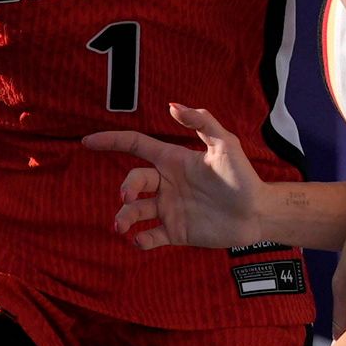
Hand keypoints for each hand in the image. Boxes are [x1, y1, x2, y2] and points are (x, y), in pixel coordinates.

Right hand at [89, 103, 277, 247]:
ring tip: (122, 227)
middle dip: (125, 189)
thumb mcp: (225, 144)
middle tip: (127, 199)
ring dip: (125, 218)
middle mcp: (166, 184)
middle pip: (132, 182)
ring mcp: (170, 209)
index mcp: (173, 161)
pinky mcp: (176, 232)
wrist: (258, 212)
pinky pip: (151, 236)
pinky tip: (140, 240)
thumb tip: (172, 105)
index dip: (111, 141)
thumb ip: (201, 122)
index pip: (135, 146)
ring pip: (136, 212)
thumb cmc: (243, 176)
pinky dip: (141, 240)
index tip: (88, 142)